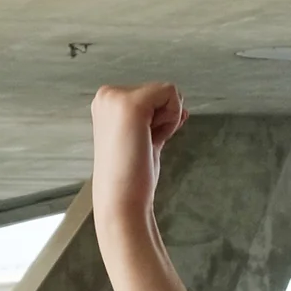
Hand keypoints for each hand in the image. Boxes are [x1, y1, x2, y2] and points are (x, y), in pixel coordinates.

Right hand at [90, 82, 188, 223]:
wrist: (122, 199)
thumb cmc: (133, 176)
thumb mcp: (147, 139)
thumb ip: (159, 121)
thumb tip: (182, 109)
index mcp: (107, 102)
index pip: (153, 95)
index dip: (160, 121)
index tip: (143, 142)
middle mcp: (107, 94)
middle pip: (162, 91)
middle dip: (165, 119)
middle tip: (145, 144)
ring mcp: (115, 97)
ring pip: (168, 92)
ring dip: (168, 121)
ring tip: (146, 143)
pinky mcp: (130, 105)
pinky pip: (171, 94)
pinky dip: (172, 119)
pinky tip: (152, 139)